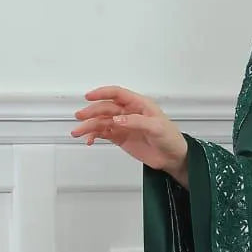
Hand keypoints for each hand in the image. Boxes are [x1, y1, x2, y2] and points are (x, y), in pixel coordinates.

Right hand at [71, 86, 188, 182]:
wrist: (173, 158)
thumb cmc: (171, 138)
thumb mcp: (156, 127)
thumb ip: (136, 122)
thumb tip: (117, 119)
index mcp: (139, 104)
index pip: (117, 94)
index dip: (102, 93)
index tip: (89, 96)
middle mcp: (129, 112)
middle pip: (105, 108)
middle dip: (91, 112)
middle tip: (81, 117)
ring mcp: (123, 125)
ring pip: (102, 121)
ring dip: (89, 126)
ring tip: (78, 133)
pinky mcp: (121, 137)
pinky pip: (104, 133)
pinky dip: (94, 136)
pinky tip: (89, 140)